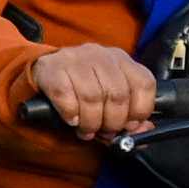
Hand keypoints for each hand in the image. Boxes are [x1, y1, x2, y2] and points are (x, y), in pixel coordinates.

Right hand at [25, 43, 161, 142]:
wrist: (45, 72)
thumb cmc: (81, 87)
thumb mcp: (109, 99)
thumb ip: (128, 116)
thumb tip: (144, 129)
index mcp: (121, 60)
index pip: (144, 83)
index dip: (140, 110)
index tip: (129, 125)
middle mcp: (101, 55)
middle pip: (117, 94)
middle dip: (112, 122)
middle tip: (105, 132)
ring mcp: (76, 59)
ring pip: (92, 97)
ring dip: (90, 122)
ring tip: (87, 130)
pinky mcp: (53, 69)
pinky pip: (65, 96)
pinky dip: (70, 114)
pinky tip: (71, 119)